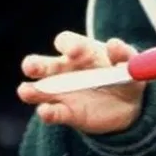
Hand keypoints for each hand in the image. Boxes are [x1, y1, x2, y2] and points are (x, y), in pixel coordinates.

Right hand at [18, 31, 146, 134]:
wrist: (128, 106)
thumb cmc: (124, 75)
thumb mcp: (129, 64)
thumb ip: (124, 54)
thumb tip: (114, 44)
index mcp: (81, 51)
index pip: (66, 42)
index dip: (68, 45)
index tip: (76, 51)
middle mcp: (64, 70)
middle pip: (43, 64)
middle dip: (35, 64)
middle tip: (32, 67)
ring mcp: (61, 92)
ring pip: (39, 89)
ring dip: (31, 90)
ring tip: (26, 91)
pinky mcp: (66, 113)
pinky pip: (52, 112)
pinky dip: (48, 113)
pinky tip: (46, 112)